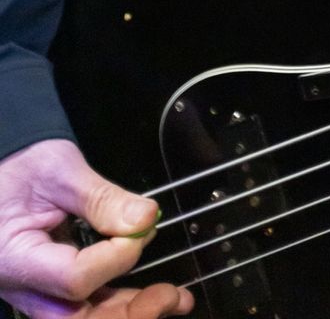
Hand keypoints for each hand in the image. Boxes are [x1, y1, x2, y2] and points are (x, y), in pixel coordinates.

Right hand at [0, 139, 191, 317]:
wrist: (3, 169)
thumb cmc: (23, 165)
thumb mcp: (60, 171)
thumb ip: (101, 198)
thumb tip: (146, 218)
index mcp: (15, 259)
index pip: (73, 278)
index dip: (115, 258)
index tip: (142, 227)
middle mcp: (21, 288)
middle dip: (129, 312)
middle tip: (171, 296)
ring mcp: (33, 293)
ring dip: (130, 313)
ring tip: (173, 301)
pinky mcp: (49, 289)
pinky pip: (83, 307)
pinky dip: (118, 303)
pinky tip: (154, 298)